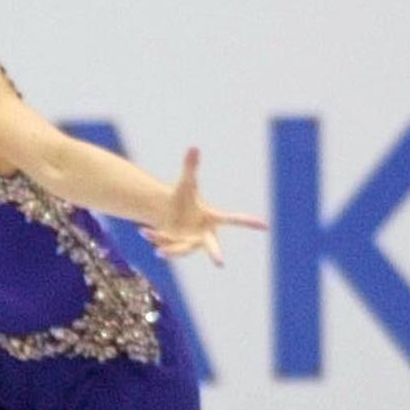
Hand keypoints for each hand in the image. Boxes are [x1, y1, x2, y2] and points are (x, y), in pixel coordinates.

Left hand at [140, 148, 266, 266]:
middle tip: (220, 263)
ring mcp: (190, 244)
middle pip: (212, 246)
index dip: (249, 222)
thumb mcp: (186, 183)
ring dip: (170, 246)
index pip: (234, 219)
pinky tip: (143, 231)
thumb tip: (193, 147)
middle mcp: (204, 235)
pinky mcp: (176, 249)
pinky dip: (154, 238)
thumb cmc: (182, 199)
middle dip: (215, 254)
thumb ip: (190, 167)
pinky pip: (167, 246)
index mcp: (212, 218)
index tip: (265, 226)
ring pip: (182, 249)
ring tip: (155, 242)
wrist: (166, 212)